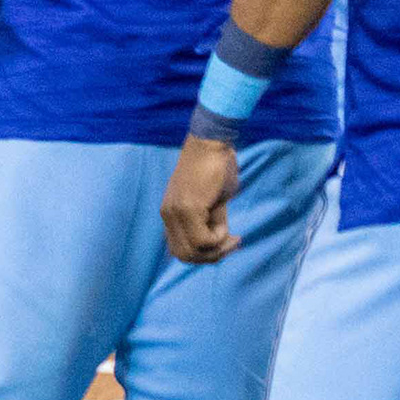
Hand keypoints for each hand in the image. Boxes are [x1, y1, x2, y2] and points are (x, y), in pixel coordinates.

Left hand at [161, 136, 241, 263]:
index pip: (179, 250)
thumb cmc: (216, 168)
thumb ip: (209, 223)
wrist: (212, 142)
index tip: (224, 243)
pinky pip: (203, 240)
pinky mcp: (188, 208)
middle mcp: (168, 215)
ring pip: (193, 251)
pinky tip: (227, 224)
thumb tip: (217, 245)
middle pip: (184, 256)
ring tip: (231, 235)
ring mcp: (175, 212)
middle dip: (211, 257)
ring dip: (217, 249)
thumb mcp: (213, 203)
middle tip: (231, 243)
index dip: (203, 255)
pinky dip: (220, 238)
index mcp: (171, 214)